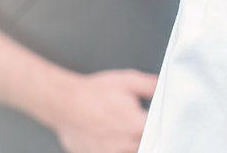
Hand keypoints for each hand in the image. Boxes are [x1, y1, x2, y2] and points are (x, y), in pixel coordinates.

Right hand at [42, 69, 156, 152]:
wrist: (64, 103)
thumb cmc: (92, 93)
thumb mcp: (127, 81)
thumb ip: (150, 86)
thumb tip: (163, 88)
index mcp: (138, 126)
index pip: (160, 134)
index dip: (160, 128)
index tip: (156, 124)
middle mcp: (126, 144)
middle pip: (147, 146)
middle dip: (145, 136)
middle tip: (134, 124)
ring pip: (131, 152)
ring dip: (130, 144)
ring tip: (120, 129)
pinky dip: (115, 148)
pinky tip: (109, 136)